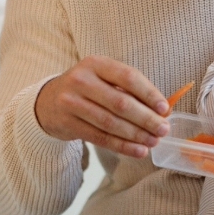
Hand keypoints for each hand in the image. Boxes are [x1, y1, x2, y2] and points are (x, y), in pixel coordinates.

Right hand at [35, 55, 169, 157]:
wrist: (49, 101)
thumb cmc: (87, 88)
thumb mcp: (103, 78)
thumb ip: (129, 89)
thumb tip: (162, 109)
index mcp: (96, 63)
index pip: (128, 77)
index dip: (149, 93)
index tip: (164, 108)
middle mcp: (82, 80)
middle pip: (120, 102)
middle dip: (146, 118)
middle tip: (163, 129)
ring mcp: (72, 102)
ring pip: (111, 122)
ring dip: (136, 135)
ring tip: (153, 141)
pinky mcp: (68, 123)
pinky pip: (100, 137)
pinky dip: (122, 146)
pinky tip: (138, 151)